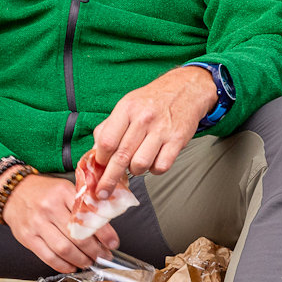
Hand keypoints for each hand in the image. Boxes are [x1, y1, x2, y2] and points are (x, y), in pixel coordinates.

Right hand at [0, 174, 119, 271]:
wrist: (13, 192)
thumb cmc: (43, 192)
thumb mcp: (64, 189)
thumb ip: (81, 205)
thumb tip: (103, 228)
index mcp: (63, 193)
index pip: (88, 216)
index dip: (104, 233)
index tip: (113, 243)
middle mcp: (49, 208)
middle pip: (77, 237)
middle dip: (95, 251)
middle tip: (104, 256)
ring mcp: (37, 224)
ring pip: (64, 249)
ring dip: (80, 260)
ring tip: (89, 262)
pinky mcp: (27, 238)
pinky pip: (48, 257)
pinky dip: (63, 265)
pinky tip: (72, 266)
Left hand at [92, 64, 215, 196]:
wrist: (185, 89)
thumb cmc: (152, 100)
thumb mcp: (127, 105)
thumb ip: (109, 127)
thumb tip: (96, 152)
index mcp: (127, 109)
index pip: (107, 141)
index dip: (100, 159)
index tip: (100, 167)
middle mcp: (144, 119)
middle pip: (121, 157)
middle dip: (109, 179)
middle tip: (103, 192)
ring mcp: (162, 130)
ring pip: (140, 164)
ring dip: (135, 171)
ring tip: (136, 163)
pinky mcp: (177, 140)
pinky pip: (161, 167)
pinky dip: (155, 170)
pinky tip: (154, 160)